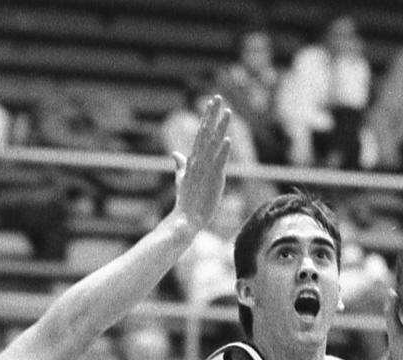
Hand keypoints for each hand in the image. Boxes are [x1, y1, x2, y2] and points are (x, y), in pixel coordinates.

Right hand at [172, 94, 230, 234]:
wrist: (185, 220)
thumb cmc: (186, 201)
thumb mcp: (182, 179)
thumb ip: (180, 165)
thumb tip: (174, 154)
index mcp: (194, 160)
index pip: (201, 133)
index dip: (207, 117)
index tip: (212, 102)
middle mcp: (198, 161)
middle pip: (206, 133)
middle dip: (212, 115)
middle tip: (217, 97)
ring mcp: (205, 170)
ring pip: (214, 144)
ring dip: (221, 128)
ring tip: (228, 112)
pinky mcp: (212, 181)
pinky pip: (218, 163)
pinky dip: (223, 152)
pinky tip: (228, 140)